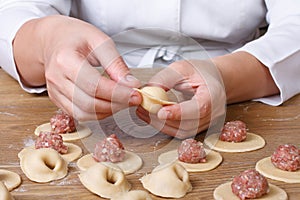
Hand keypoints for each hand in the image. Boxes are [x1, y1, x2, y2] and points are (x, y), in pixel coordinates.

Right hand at [13, 15, 141, 119]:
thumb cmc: (77, 37)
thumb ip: (115, 64)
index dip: (118, 93)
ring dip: (108, 111)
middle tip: (134, 98)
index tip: (136, 93)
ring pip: (84, 114)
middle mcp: (56, 79)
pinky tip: (110, 103)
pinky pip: (79, 115)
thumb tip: (130, 84)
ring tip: (123, 100)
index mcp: (65, 60)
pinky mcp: (57, 100)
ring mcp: (55, 91)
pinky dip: (98, 113)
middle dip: (116, 104)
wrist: (54, 40)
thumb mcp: (100, 41)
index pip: (94, 85)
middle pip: (89, 103)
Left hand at [136, 60, 225, 138]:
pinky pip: (181, 132)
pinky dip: (165, 126)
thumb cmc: (200, 72)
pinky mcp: (199, 128)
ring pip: (182, 131)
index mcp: (213, 95)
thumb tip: (148, 91)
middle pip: (188, 124)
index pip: (199, 109)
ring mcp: (208, 123)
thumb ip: (165, 79)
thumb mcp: (181, 68)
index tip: (161, 112)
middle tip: (143, 108)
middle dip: (163, 119)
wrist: (213, 79)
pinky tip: (153, 117)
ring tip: (144, 112)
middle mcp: (214, 113)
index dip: (179, 113)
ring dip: (161, 124)